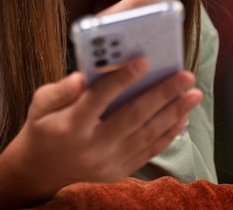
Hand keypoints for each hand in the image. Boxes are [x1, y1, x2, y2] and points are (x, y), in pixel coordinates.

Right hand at [0, 57, 202, 209]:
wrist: (40, 169)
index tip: (143, 61)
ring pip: (147, 135)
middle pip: (132, 117)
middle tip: (185, 76)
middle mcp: (92, 147)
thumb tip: (81, 78)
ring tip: (193, 94)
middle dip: (162, 95)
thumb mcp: (39, 104)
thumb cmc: (43, 127)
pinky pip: (148, 151)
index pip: (99, 99)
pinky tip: (181, 117)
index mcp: (71, 126)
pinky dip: (167, 134)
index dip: (122, 79)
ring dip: (173, 113)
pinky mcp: (118, 171)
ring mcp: (107, 162)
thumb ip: (60, 90)